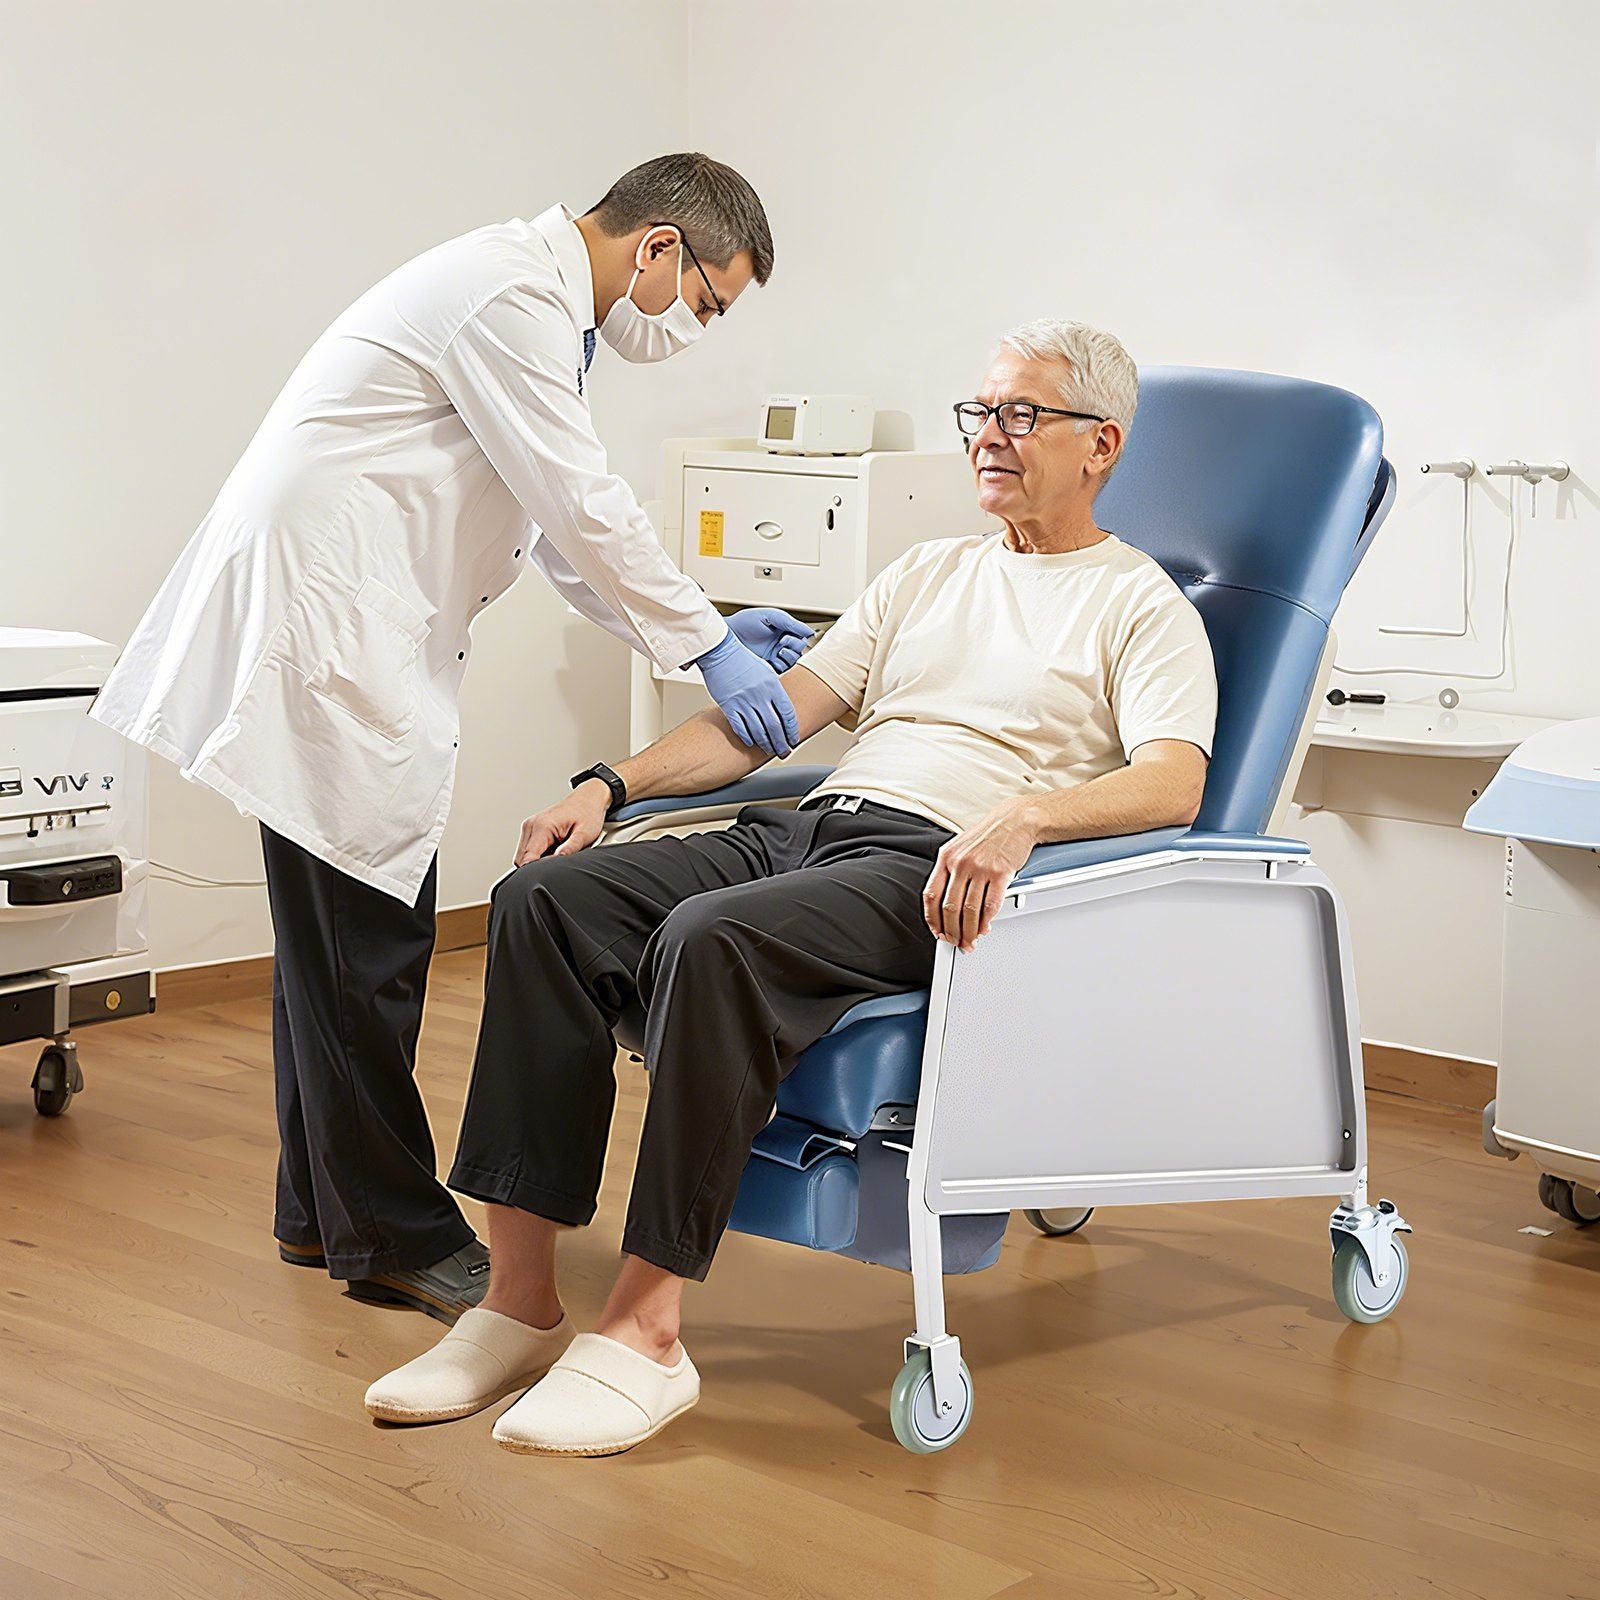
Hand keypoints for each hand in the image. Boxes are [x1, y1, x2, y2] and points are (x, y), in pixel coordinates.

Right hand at [514, 781, 609, 866]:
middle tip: (558, 863)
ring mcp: (529, 827)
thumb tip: (558, 859)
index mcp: (542, 826)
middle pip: (521, 860)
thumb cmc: (587, 814)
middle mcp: (531, 825)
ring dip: (537, 861)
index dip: (537, 870)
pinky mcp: (531, 830)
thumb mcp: (585, 834)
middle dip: (537, 867)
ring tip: (557, 853)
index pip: (528, 858)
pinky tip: (553, 850)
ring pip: (523, 856)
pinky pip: (528, 851)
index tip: (550, 872)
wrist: (587, 800)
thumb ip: (571, 848)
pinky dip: (538, 855)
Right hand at [694, 629, 800, 757]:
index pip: (788, 714)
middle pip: (775, 726)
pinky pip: (740, 727)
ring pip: (758, 730)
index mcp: (773, 686)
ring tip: (770, 751)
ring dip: (765, 744)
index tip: (794, 740)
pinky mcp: (728, 705)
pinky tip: (751, 742)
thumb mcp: (767, 672)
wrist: (721, 651)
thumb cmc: (743, 660)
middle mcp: (760, 695)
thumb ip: (775, 691)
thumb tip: (782, 711)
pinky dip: (747, 737)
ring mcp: (744, 701)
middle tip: (784, 752)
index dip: (792, 731)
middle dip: (781, 743)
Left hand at [726, 607, 813, 671]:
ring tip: (779, 652)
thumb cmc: (746, 622)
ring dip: (790, 657)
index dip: (798, 637)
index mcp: (784, 631)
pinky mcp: (768, 667)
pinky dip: (781, 666)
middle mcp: (781, 644)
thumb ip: (791, 623)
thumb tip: (810, 633)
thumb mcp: (771, 616)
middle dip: (794, 647)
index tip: (787, 635)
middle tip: (782, 643)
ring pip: (793, 662)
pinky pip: (782, 671)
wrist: (728, 634)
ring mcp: (775, 657)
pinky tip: (773, 660)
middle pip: (800, 650)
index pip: (801, 637)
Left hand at [922, 799, 1040, 950]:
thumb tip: (947, 904)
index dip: (933, 918)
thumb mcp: (961, 847)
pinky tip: (985, 927)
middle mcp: (960, 863)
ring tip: (971, 940)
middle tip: (956, 942)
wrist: (1015, 820)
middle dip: (952, 931)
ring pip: (969, 910)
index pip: (931, 895)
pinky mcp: (1000, 873)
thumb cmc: (989, 835)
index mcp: (946, 857)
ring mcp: (980, 868)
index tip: (937, 930)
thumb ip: (952, 871)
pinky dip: (987, 921)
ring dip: (969, 931)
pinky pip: (991, 904)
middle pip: (950, 908)